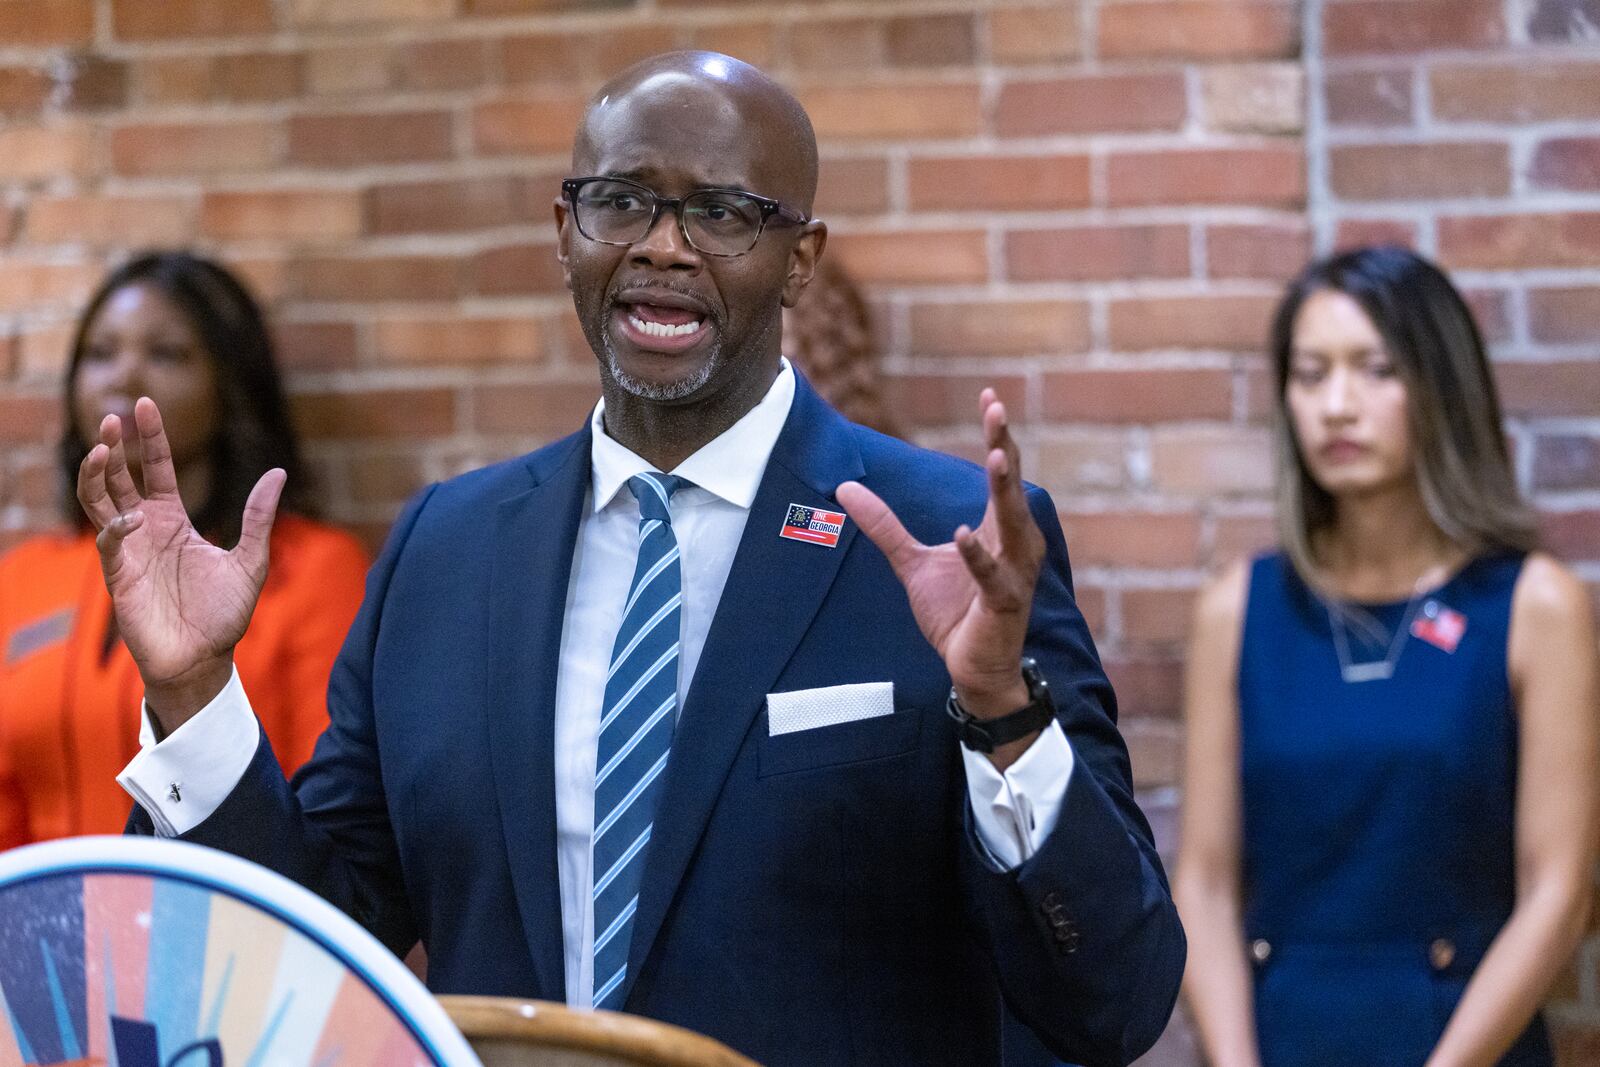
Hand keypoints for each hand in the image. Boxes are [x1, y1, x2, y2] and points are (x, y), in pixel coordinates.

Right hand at [76, 397, 283, 732]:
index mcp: (174, 519)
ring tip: (101, 447)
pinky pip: (108, 542)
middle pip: (120, 476)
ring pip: (99, 501)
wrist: (204, 659)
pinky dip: (116, 527)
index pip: (156, 468)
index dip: (149, 437)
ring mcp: (128, 550)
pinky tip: (133, 518)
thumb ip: (259, 517)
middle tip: (112, 415)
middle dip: (114, 445)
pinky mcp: (118, 576)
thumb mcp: (251, 559)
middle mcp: (146, 528)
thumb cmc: (224, 615)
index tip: (144, 404)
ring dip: (96, 474)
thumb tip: (279, 472)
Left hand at [837, 390, 1045, 765]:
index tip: (990, 396)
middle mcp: (1015, 544)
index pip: (1001, 473)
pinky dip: (978, 556)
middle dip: (1005, 447)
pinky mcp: (1003, 605)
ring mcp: (1014, 575)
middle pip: (1012, 487)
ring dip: (1005, 491)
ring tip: (996, 456)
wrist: (972, 668)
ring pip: (1014, 525)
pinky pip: (993, 577)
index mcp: (1000, 529)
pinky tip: (964, 533)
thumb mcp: (911, 561)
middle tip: (997, 410)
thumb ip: (884, 525)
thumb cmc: (954, 612)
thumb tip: (845, 487)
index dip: (997, 436)